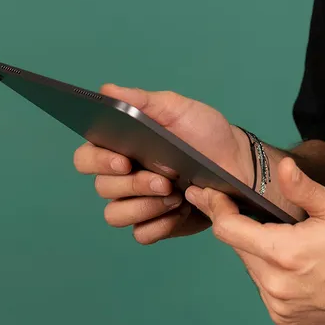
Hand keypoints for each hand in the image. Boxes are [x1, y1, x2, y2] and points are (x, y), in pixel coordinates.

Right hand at [73, 84, 250, 244]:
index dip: (97, 161)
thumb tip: (107, 91)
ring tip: (175, 195)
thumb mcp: (178, 109)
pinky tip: (180, 211)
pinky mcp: (157, 224)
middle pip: (102, 188)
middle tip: (164, 180)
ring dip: (144, 206)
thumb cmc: (205, 133)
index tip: (123, 161)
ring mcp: (138, 202)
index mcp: (121, 147)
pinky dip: (159, 224)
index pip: (87, 157)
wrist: (237, 162)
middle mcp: (123, 177)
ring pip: (116, 215)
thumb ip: (142, 101)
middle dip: (133, 185)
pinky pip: (142, 234)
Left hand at [186, 154, 324, 324]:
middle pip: (240, 249)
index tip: (209, 193)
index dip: (217, 208)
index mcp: (286, 253)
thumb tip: (281, 167)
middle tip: (250, 206)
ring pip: (253, 269)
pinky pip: (266, 288)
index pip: (230, 230)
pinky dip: (271, 272)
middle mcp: (276, 285)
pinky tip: (294, 260)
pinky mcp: (287, 318)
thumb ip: (303, 188)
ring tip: (283, 234)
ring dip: (258, 250)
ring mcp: (280, 306)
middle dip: (242, 226)